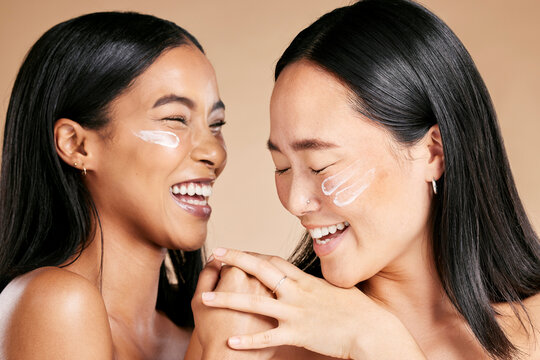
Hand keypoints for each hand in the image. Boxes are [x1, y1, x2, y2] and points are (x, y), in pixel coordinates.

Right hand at [192, 258, 277, 359]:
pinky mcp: (281, 308)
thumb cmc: (212, 331)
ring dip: (261, 281)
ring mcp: (273, 295)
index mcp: (237, 275)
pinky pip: (277, 295)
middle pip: (255, 265)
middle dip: (248, 268)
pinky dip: (270, 295)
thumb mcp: (199, 300)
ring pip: (270, 278)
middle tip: (239, 277)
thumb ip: (207, 274)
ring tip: (251, 290)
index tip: (224, 274)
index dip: (229, 265)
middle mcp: (258, 281)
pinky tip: (262, 303)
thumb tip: (215, 259)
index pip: (236, 260)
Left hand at [201, 248, 425, 359]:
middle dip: (236, 261)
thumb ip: (313, 286)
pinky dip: (249, 340)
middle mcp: (296, 292)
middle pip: (260, 271)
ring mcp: (296, 312)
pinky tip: (231, 341)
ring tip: (206, 298)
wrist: (371, 328)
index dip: (252, 255)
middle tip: (216, 254)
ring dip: (228, 299)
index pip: (273, 261)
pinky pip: (268, 336)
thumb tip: (303, 282)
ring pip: (255, 303)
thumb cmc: (356, 309)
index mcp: (304, 280)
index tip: (236, 252)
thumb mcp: (333, 289)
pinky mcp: (298, 333)